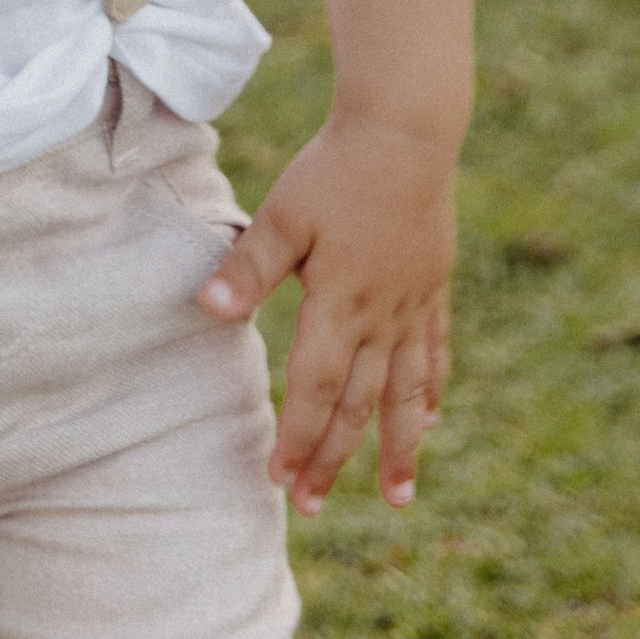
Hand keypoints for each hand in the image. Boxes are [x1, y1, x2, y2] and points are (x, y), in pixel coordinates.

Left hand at [198, 111, 454, 514]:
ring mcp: (413, 305)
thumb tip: (205, 309)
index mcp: (339, 302)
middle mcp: (382, 316)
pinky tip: (429, 421)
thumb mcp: (282, 213)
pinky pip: (434, 354)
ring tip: (400, 499)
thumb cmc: (334, 169)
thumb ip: (248, 266)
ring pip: (405, 393)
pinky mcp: (432, 287)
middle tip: (312, 507)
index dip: (298, 438)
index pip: (315, 389)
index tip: (279, 481)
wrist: (405, 131)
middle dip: (334, 458)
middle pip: (357, 404)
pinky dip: (430, 392)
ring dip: (400, 448)